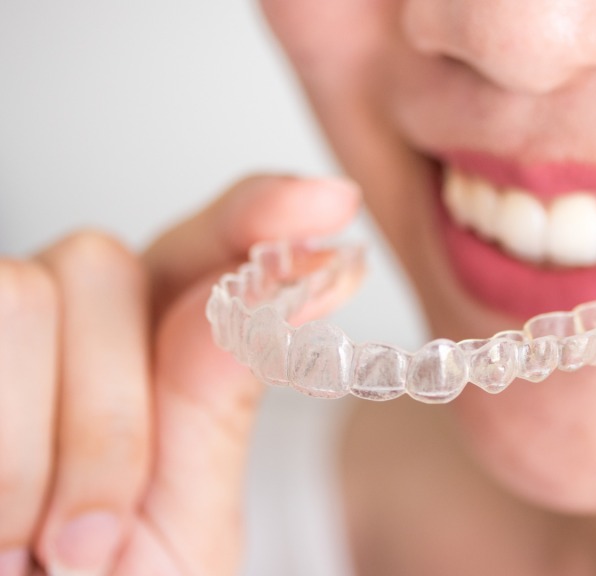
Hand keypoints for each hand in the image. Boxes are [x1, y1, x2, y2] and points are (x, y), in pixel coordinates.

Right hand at [0, 175, 360, 575]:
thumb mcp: (181, 526)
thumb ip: (212, 407)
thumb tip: (279, 283)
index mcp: (152, 359)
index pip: (205, 252)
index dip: (259, 213)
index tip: (329, 203)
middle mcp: (69, 333)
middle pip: (100, 259)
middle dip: (110, 412)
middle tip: (96, 537)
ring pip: (26, 295)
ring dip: (45, 448)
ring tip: (38, 547)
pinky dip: (2, 464)